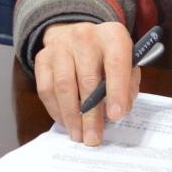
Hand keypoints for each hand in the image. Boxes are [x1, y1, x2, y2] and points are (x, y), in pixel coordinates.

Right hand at [34, 21, 140, 145]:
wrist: (77, 34)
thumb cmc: (108, 56)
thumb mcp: (128, 64)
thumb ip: (128, 85)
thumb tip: (117, 110)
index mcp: (112, 36)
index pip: (115, 64)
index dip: (116, 91)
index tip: (116, 117)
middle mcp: (84, 37)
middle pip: (86, 79)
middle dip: (90, 114)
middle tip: (93, 138)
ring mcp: (60, 46)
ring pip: (63, 85)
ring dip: (70, 115)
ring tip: (77, 134)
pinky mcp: (42, 57)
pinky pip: (45, 87)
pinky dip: (54, 108)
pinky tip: (64, 120)